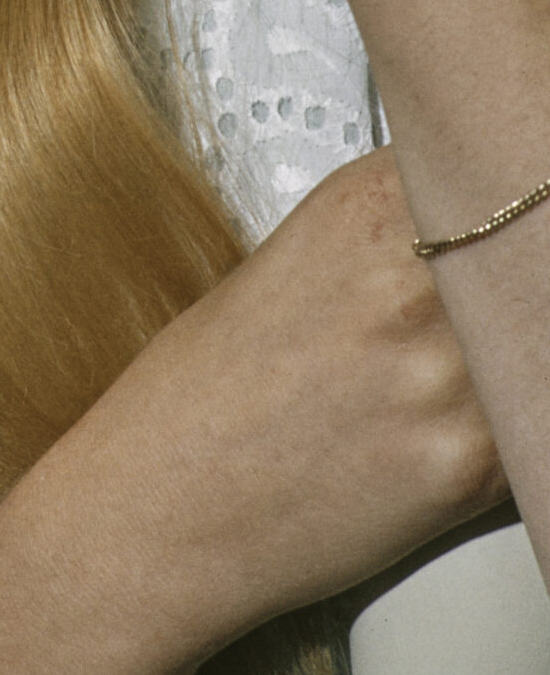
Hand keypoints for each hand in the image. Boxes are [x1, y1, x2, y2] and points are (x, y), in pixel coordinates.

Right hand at [37, 147, 505, 674]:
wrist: (162, 503)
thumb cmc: (214, 387)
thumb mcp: (300, 257)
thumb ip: (402, 227)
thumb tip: (493, 219)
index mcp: (366, 206)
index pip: (500, 171)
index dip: (515, 200)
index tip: (516, 216)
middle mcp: (410, 274)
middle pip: (533, 248)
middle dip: (519, 276)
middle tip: (477, 312)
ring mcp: (445, 369)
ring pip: (538, 338)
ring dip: (519, 353)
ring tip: (446, 373)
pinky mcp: (468, 463)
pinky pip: (535, 425)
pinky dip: (518, 423)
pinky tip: (457, 431)